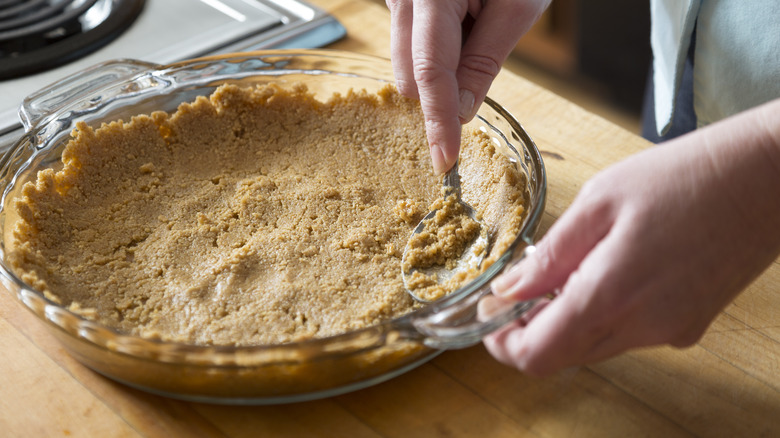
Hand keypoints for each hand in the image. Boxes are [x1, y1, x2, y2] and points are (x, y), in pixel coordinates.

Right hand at [386, 0, 550, 172]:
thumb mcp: (519, 4)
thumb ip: (485, 60)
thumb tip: (461, 113)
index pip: (430, 72)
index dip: (438, 120)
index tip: (444, 160)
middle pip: (410, 74)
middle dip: (442, 91)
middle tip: (484, 56)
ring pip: (406, 63)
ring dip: (441, 69)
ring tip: (477, 25)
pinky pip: (409, 44)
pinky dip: (437, 52)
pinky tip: (464, 21)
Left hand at [482, 99, 779, 375]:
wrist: (764, 178)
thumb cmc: (684, 176)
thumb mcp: (599, 201)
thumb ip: (550, 255)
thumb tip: (510, 289)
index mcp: (611, 294)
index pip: (538, 355)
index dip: (503, 343)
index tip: (491, 317)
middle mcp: (643, 326)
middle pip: (562, 356)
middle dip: (530, 331)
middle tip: (520, 290)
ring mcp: (669, 331)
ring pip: (594, 347)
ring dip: (566, 321)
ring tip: (566, 270)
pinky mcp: (688, 326)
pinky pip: (628, 335)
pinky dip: (603, 315)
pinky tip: (606, 272)